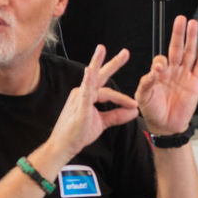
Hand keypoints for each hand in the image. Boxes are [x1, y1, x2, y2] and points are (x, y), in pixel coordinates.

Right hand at [50, 45, 138, 159]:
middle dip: (113, 63)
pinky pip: (85, 91)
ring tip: (109, 52)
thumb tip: (134, 111)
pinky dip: (88, 80)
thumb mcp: (102, 122)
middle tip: (125, 52)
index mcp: (88, 95)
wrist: (63, 146)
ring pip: (95, 80)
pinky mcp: (79, 106)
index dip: (122, 98)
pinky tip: (90, 70)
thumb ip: (117, 115)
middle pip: (100, 75)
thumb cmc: (78, 133)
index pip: (109, 91)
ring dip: (103, 65)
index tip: (134, 105)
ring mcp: (80, 98)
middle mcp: (83, 93)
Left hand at [135, 16, 197, 135]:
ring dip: (191, 39)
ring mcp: (184, 76)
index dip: (161, 60)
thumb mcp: (143, 96)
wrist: (165, 126)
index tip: (160, 67)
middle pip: (176, 48)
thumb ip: (147, 82)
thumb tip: (155, 70)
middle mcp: (172, 71)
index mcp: (158, 73)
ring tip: (193, 24)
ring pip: (189, 53)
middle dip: (178, 34)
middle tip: (181, 19)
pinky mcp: (195, 83)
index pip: (161, 59)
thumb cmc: (151, 111)